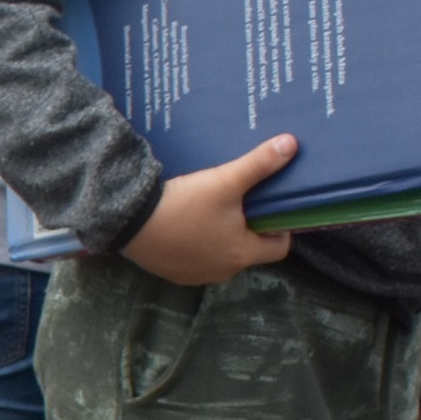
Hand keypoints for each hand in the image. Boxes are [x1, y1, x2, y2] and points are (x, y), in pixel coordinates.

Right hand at [120, 137, 297, 286]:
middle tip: (240, 201)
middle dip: (248, 228)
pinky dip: (197, 244)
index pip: (279, 247)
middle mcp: (223, 271)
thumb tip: (291, 144)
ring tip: (212, 209)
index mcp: (242, 254)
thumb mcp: (224, 181)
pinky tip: (186, 223)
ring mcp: (196, 275)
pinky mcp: (172, 273)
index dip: (280, 227)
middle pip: (249, 249)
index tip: (270, 206)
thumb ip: (259, 164)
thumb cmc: (185, 206)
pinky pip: (196, 259)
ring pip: (221, 254)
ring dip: (222, 237)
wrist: (129, 221)